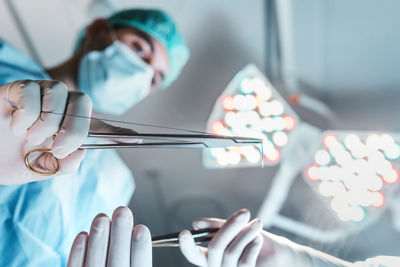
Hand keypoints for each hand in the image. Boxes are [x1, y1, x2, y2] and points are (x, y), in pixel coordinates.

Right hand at [0, 80, 138, 184]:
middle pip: (83, 101)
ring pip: (58, 92)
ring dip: (48, 121)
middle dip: (75, 128)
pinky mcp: (16, 89)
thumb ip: (65, 163)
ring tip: (32, 138)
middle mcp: (60, 107)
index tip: (136, 140)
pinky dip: (26, 113)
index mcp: (70, 127)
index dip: (118, 133)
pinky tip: (15, 126)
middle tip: (58, 148)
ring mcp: (39, 95)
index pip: (100, 125)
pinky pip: (30, 91)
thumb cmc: (13, 161)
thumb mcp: (43, 168)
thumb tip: (81, 153)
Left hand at [67, 206, 151, 266]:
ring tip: (101, 217)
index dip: (140, 250)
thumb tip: (140, 234)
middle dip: (120, 236)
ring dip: (98, 239)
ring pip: (94, 265)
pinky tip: (82, 235)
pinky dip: (77, 254)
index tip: (141, 229)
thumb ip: (138, 263)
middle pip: (117, 263)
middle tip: (122, 211)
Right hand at [179, 209, 262, 266]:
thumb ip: (217, 226)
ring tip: (257, 224)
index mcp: (210, 256)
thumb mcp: (235, 229)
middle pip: (215, 247)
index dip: (186, 246)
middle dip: (230, 227)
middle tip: (244, 212)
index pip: (193, 254)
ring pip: (231, 252)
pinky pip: (245, 261)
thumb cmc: (252, 239)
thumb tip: (196, 223)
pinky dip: (253, 246)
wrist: (275, 252)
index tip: (184, 233)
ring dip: (246, 234)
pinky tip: (258, 238)